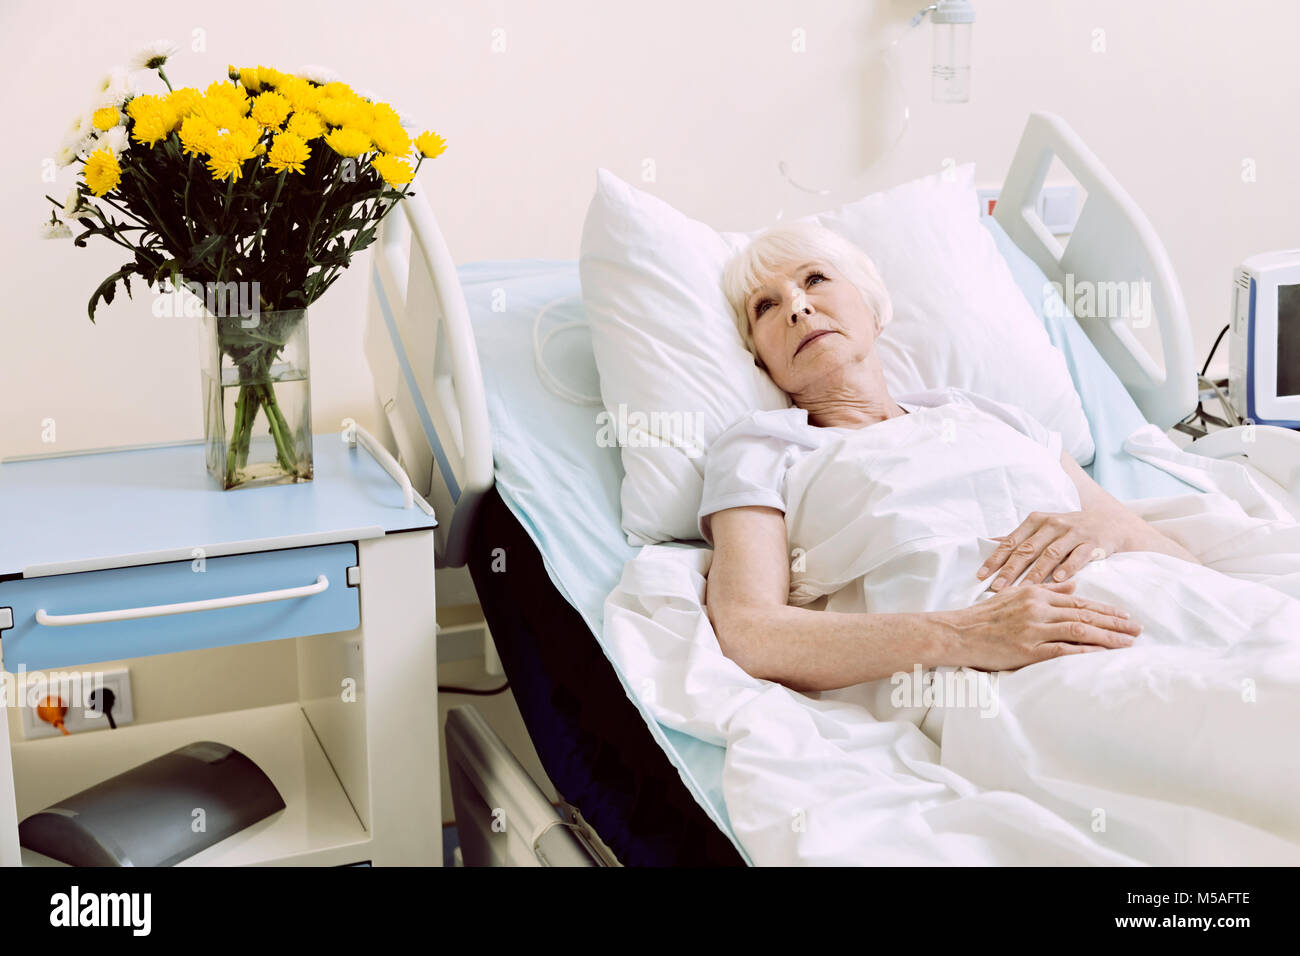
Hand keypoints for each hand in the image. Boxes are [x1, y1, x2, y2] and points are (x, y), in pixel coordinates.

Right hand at [938, 580, 1141, 671]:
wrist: (956, 633)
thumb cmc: (983, 616)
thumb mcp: (1014, 595)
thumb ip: (1046, 590)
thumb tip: (1074, 586)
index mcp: (1035, 593)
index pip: (1079, 601)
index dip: (1105, 609)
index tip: (1125, 616)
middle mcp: (1037, 608)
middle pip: (1085, 614)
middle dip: (1115, 622)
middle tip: (1138, 629)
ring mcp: (1032, 629)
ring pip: (1079, 630)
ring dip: (1108, 637)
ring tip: (1129, 642)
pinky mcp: (1026, 649)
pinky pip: (1062, 650)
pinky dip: (1084, 651)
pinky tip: (1102, 654)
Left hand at [977, 510, 1134, 590]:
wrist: (1108, 523)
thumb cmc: (1067, 530)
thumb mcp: (1042, 528)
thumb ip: (1019, 538)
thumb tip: (987, 544)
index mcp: (1036, 521)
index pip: (1011, 542)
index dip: (995, 559)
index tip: (981, 576)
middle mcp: (1052, 523)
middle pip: (1027, 549)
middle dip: (1010, 570)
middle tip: (997, 588)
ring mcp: (1073, 532)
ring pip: (1050, 554)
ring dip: (1036, 573)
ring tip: (1024, 589)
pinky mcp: (1092, 542)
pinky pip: (1078, 556)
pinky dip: (1068, 567)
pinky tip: (1058, 580)